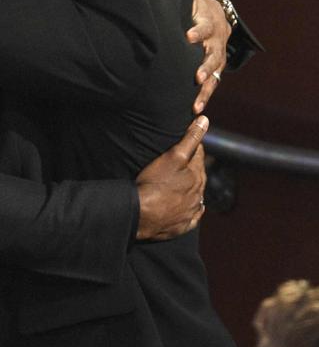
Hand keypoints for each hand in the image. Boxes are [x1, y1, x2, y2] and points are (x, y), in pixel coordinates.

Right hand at [135, 116, 207, 239]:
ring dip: (192, 189)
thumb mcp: (173, 156)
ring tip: (181, 184)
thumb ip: (190, 139)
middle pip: (198, 176)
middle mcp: (198, 194)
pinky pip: (191, 217)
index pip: (199, 156)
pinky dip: (191, 210)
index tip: (185, 143)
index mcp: (197, 176)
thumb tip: (205, 121)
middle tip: (181, 162)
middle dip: (193, 168)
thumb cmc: (155, 183)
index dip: (192, 147)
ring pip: (196, 196)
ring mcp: (190, 211)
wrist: (142, 214)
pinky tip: (188, 208)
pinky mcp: (182, 225)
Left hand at [187, 0, 230, 113]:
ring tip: (196, 103)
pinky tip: (195, 109)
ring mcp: (218, 57)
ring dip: (205, 88)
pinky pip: (211, 85)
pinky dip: (204, 96)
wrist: (216, 14)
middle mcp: (216, 41)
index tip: (189, 36)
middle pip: (213, 54)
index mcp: (209, 22)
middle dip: (205, 66)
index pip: (205, 26)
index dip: (198, 31)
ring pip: (214, 74)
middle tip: (196, 76)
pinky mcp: (216, 69)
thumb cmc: (192, 7)